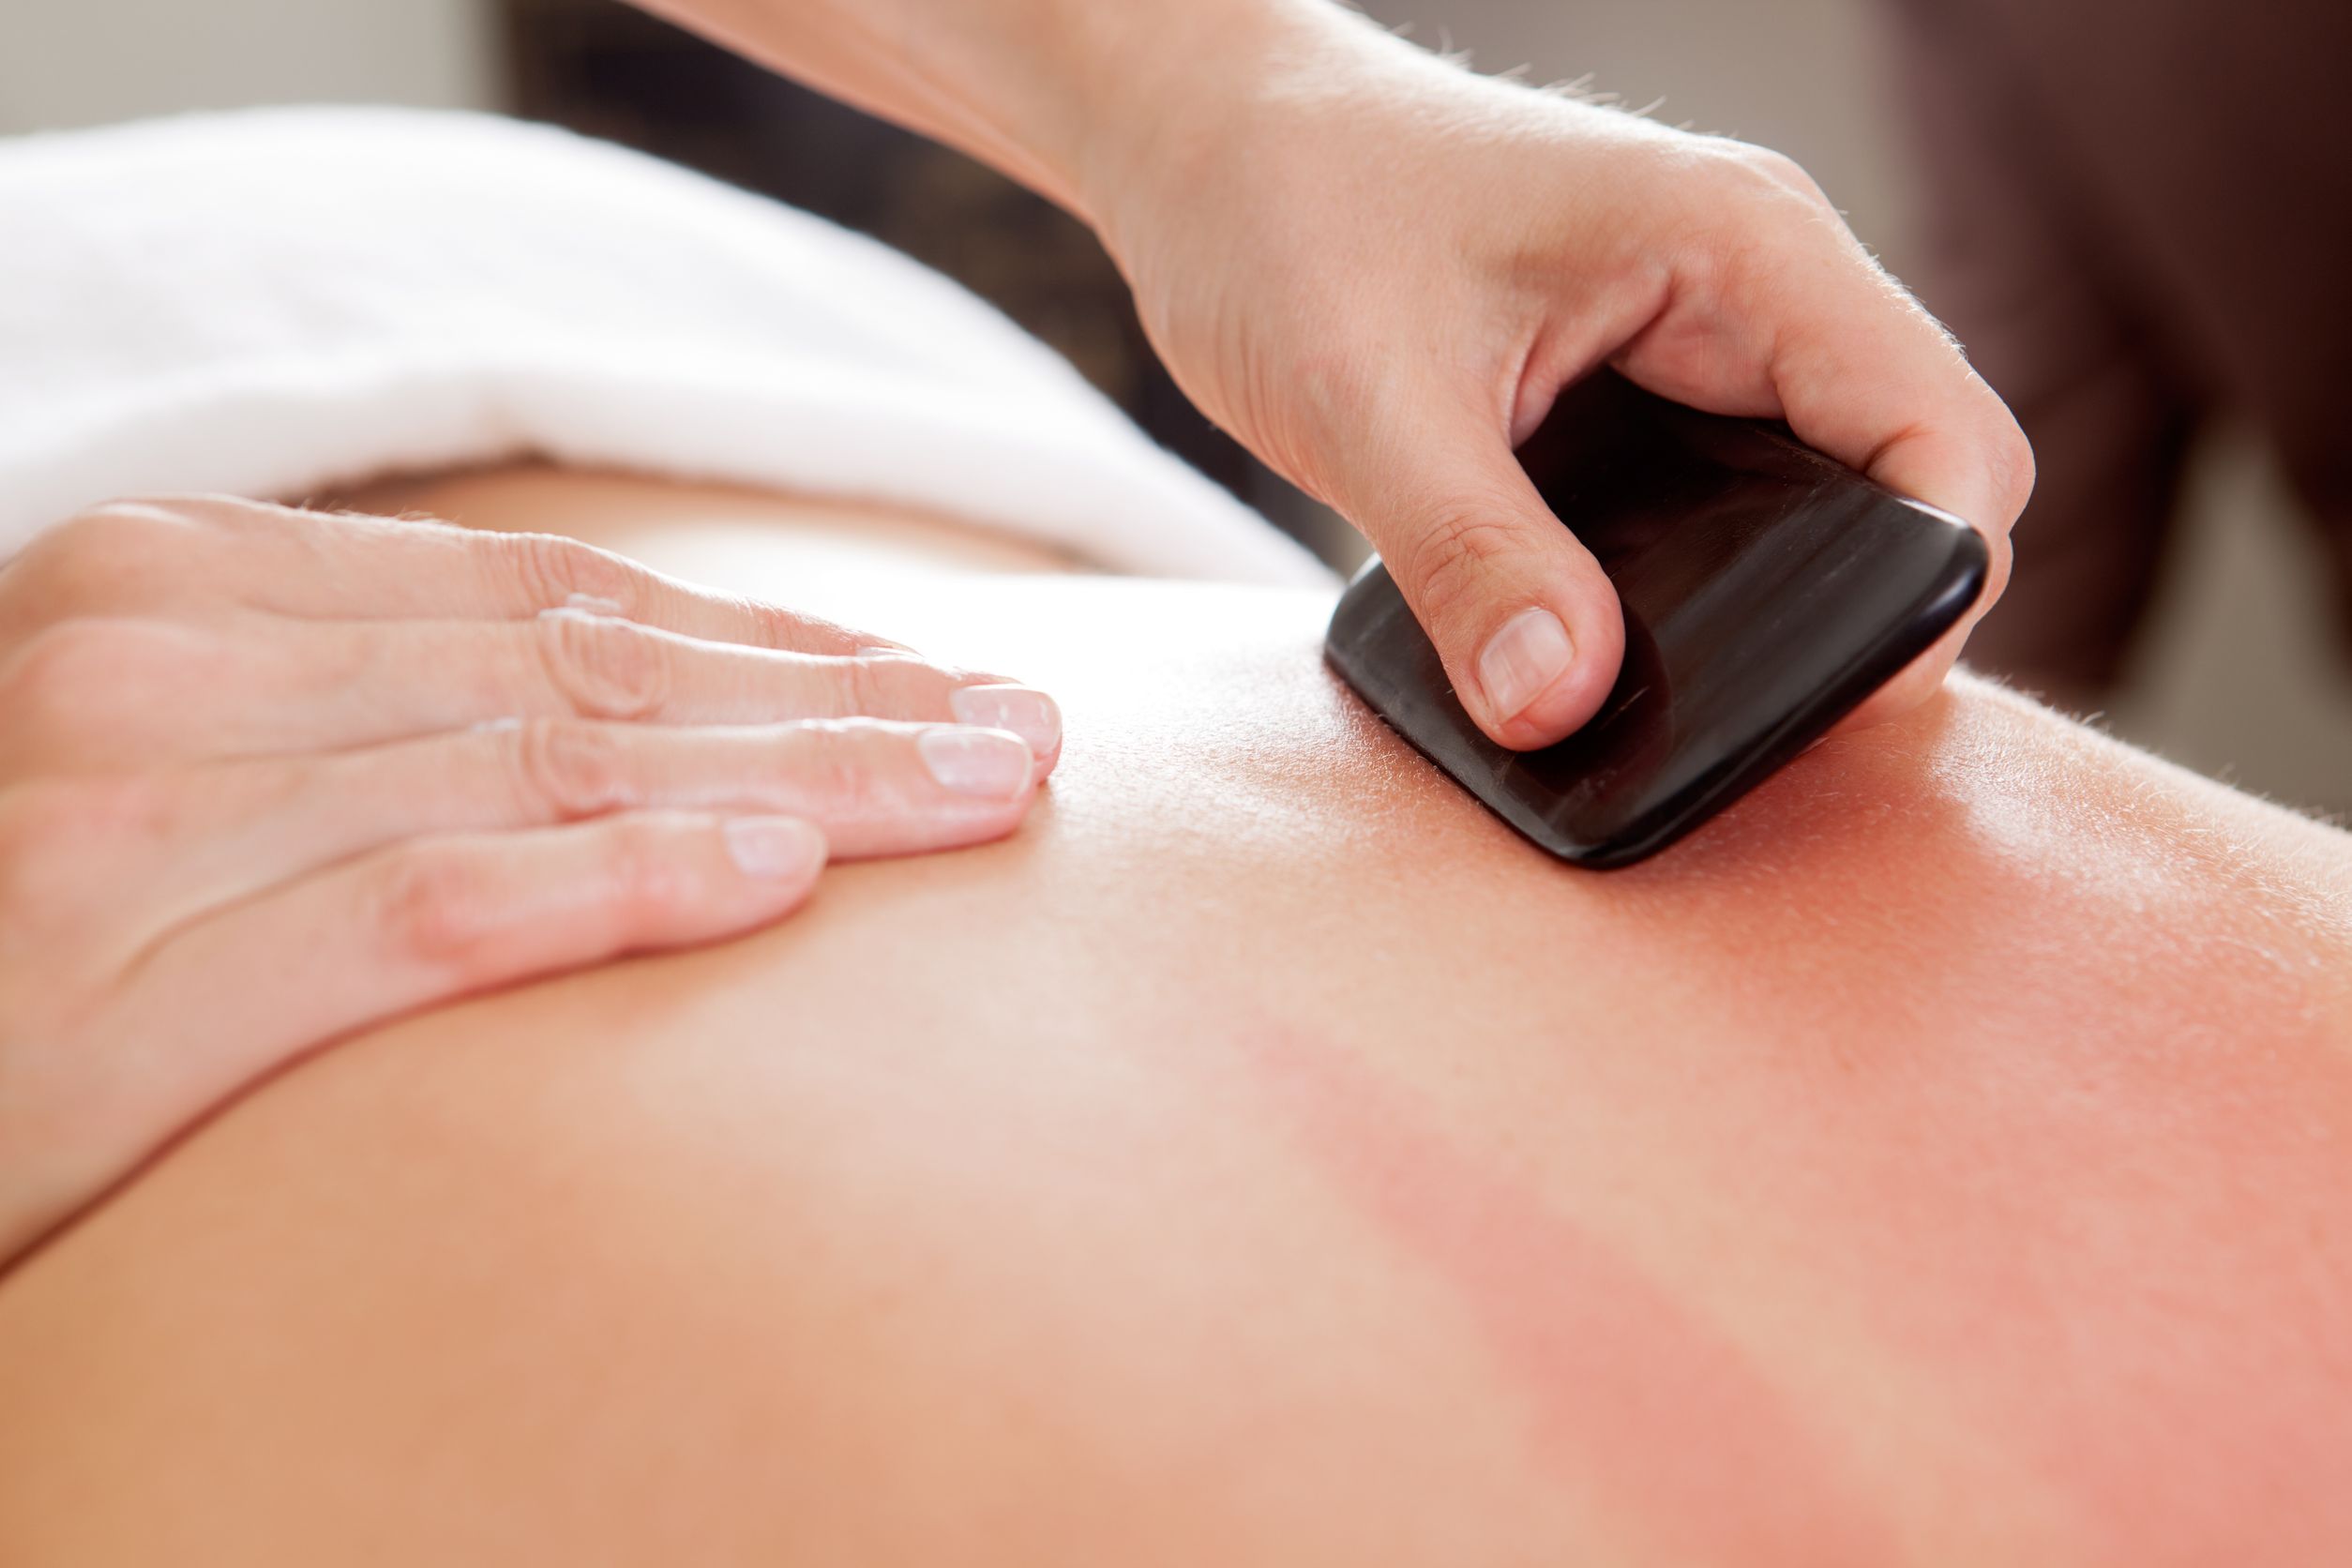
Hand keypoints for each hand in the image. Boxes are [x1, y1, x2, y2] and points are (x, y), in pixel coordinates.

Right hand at [0, 497, 1060, 1266]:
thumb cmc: (44, 933)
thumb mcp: (207, 773)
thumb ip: (389, 722)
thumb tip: (670, 733)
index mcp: (177, 583)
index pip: (556, 604)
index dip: (778, 646)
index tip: (947, 684)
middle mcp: (146, 661)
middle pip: (586, 678)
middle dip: (837, 711)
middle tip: (1026, 742)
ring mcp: (121, 814)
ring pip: (542, 772)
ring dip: (794, 787)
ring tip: (979, 800)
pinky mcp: (116, 986)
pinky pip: (423, 912)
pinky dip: (614, 886)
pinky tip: (776, 883)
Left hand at [1083, 4, 2031, 746]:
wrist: (1213, 142)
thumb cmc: (1287, 208)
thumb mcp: (1366, 399)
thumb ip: (1470, 557)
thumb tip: (1563, 706)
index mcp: (1741, 247)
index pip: (1941, 435)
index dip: (1930, 586)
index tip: (1839, 703)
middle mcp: (1757, 285)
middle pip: (1914, 479)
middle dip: (1866, 612)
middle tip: (1757, 728)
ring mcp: (1711, 333)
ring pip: (1835, 496)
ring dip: (1794, 601)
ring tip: (1696, 702)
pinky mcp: (1653, 380)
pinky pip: (1745, 496)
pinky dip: (1720, 580)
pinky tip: (1632, 645)